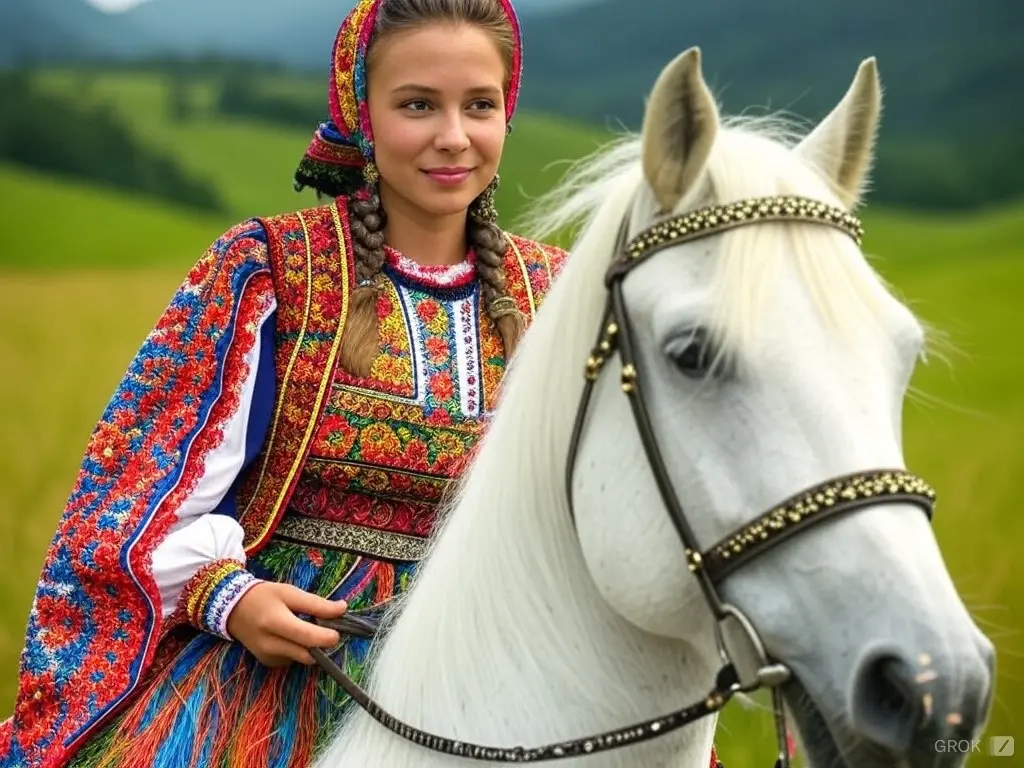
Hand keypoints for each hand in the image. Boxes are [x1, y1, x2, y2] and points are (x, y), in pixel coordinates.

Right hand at [226, 581, 347, 666]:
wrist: (233, 609)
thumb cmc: (265, 596)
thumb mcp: (290, 593)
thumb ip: (316, 604)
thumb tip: (342, 609)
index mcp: (275, 622)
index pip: (308, 637)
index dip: (328, 637)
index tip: (337, 631)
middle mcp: (269, 644)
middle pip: (308, 654)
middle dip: (322, 644)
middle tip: (326, 630)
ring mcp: (267, 657)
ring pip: (302, 659)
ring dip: (311, 648)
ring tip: (305, 629)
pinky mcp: (268, 663)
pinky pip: (293, 660)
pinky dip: (298, 651)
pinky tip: (291, 637)